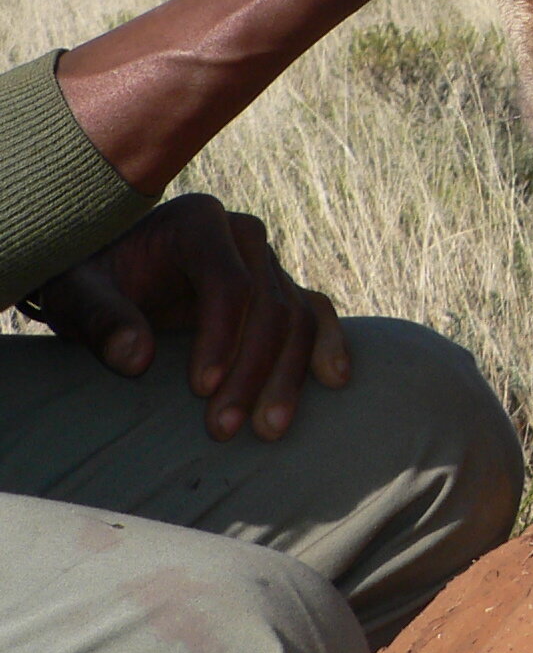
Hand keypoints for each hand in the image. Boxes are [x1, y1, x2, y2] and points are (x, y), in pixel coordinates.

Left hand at [19, 193, 349, 439]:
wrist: (107, 273)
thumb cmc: (89, 282)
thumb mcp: (78, 295)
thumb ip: (102, 320)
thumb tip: (137, 358)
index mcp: (199, 223)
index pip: (230, 283)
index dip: (222, 337)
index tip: (201, 390)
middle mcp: (244, 236)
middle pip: (270, 305)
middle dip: (253, 370)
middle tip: (224, 428)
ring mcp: (266, 262)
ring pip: (298, 316)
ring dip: (288, 375)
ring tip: (268, 429)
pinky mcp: (278, 288)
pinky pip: (314, 313)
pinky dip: (327, 345)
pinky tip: (333, 380)